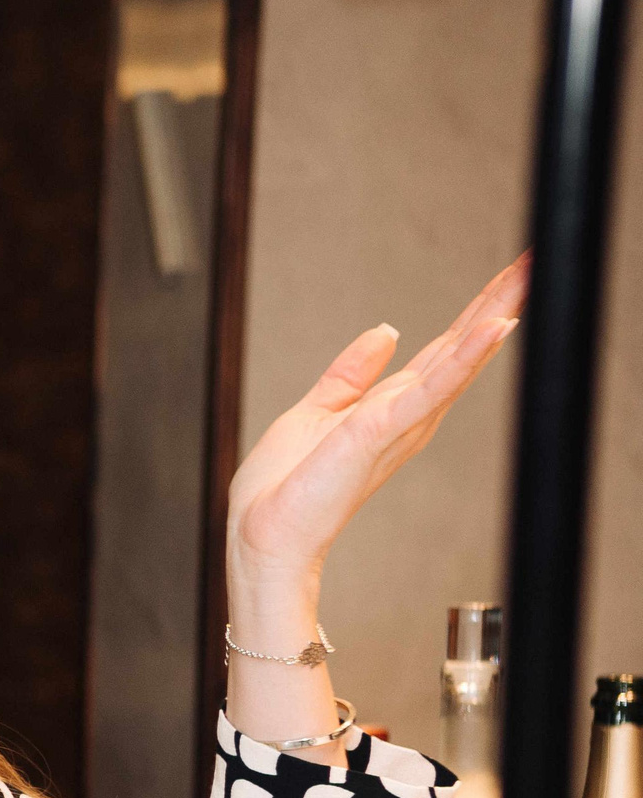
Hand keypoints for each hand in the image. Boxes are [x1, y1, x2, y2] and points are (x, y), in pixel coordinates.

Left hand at [227, 254, 527, 599]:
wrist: (262, 537)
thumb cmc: (283, 491)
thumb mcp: (315, 412)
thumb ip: (351, 374)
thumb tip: (386, 331)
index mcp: (390, 411)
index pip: (442, 353)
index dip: (474, 313)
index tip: (509, 274)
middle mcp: (406, 418)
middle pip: (460, 350)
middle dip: (499, 303)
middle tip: (535, 260)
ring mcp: (397, 426)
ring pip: (456, 361)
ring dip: (493, 315)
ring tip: (528, 276)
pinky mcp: (378, 432)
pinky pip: (428, 389)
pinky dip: (463, 358)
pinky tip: (494, 328)